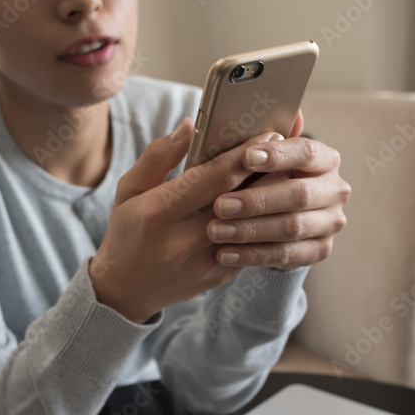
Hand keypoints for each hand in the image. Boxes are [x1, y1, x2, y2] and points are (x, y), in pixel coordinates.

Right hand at [91, 118, 282, 322]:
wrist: (125, 288)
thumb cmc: (128, 230)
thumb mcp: (129, 189)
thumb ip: (158, 156)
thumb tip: (189, 125)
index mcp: (158, 213)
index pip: (210, 179)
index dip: (243, 156)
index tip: (268, 133)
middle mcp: (182, 241)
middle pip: (238, 202)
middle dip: (267, 173)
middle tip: (289, 148)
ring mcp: (203, 263)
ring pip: (250, 225)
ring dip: (271, 199)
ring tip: (288, 173)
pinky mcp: (218, 277)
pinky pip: (249, 246)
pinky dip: (263, 223)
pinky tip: (276, 204)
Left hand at [205, 111, 350, 269]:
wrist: (274, 217)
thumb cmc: (260, 178)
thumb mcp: (256, 156)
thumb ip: (257, 136)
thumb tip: (261, 115)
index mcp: (323, 157)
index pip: (306, 152)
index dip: (278, 155)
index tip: (246, 157)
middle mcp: (334, 188)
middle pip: (299, 194)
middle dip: (256, 200)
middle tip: (219, 204)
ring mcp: (330, 221)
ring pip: (291, 227)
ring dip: (250, 230)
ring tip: (215, 231)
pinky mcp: (320, 250)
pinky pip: (286, 255)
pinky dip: (252, 255)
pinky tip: (224, 253)